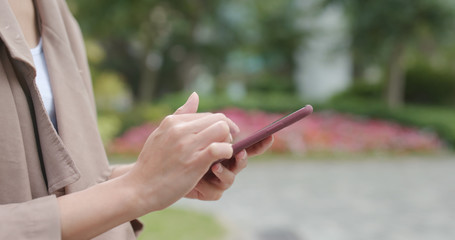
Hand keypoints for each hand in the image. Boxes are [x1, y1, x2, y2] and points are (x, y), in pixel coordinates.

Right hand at [125, 93, 238, 211]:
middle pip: (218, 119)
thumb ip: (180, 115)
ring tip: (221, 154)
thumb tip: (195, 95)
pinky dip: (226, 152)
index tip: (221, 138)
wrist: (138, 189)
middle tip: (224, 145)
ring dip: (227, 142)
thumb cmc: (150, 165)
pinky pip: (219, 149)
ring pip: (222, 129)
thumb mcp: (160, 134)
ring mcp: (187, 145)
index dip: (218, 126)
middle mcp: (180, 129)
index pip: (208, 115)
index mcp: (173, 122)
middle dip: (227, 131)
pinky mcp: (194, 162)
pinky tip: (220, 161)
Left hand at [173, 94, 273, 200]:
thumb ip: (191, 117)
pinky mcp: (207, 191)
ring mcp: (215, 178)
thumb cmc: (170, 153)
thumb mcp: (180, 133)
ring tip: (215, 166)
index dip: (260, 142)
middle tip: (238, 153)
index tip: (271, 136)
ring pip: (231, 177)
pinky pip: (216, 192)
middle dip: (243, 157)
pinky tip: (206, 178)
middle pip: (241, 160)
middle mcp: (222, 163)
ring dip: (226, 171)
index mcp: (220, 148)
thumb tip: (195, 95)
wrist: (152, 179)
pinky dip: (211, 186)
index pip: (245, 145)